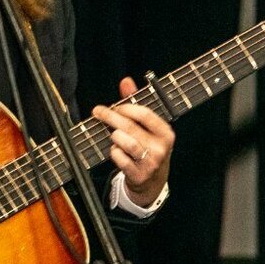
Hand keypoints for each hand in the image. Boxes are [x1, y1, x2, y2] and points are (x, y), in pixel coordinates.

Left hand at [93, 76, 173, 206]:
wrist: (153, 182)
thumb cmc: (149, 148)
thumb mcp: (148, 127)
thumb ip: (136, 103)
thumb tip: (126, 81)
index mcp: (166, 133)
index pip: (145, 114)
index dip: (126, 107)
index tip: (115, 106)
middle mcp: (161, 147)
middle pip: (130, 127)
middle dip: (110, 117)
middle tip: (98, 112)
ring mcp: (150, 162)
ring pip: (124, 142)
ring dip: (114, 136)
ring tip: (114, 135)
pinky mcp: (139, 175)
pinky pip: (119, 158)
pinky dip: (114, 152)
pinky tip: (116, 151)